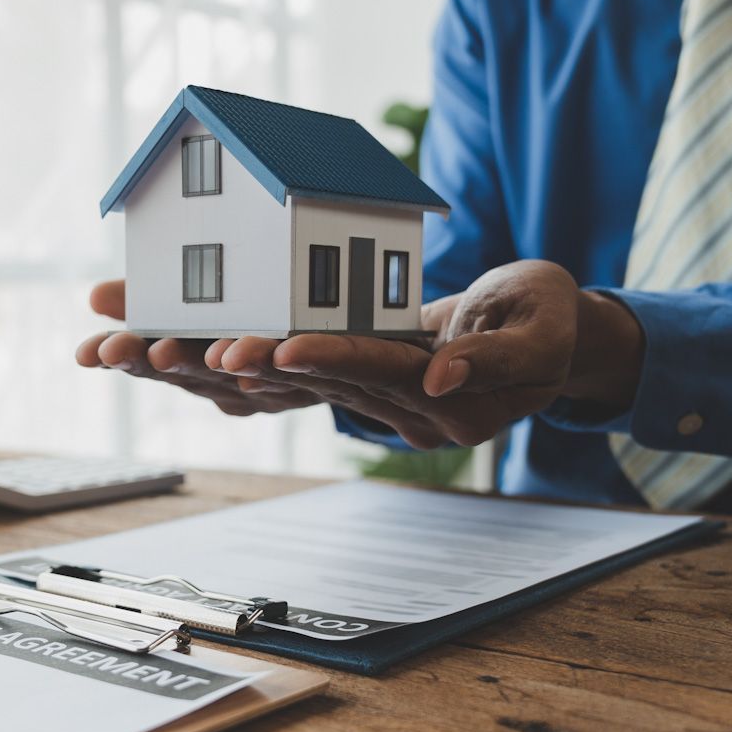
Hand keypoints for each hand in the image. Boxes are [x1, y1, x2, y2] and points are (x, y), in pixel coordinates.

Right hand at [73, 280, 322, 417]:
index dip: (123, 358)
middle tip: (145, 351)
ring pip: (255, 378)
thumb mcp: (198, 314)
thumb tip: (95, 298)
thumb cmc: (259, 331)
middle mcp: (235, 384)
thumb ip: (152, 303)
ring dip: (233, 366)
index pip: (152, 361)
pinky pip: (315, 374)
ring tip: (215, 355)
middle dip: (169, 363)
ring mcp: (280, 387)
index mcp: (200, 364)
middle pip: (197, 374)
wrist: (350, 362)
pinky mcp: (328, 379)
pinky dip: (300, 364)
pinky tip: (283, 357)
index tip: (87, 354)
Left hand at [207, 261, 643, 447]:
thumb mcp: (540, 327)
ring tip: (180, 353)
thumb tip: (441, 377)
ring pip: (306, 384)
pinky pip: (309, 375)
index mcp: (453, 403)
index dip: (331, 359)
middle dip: (262, 366)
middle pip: (327, 385)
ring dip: (243, 368)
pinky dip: (260, 362)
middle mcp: (409, 412)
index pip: (380, 375)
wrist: (548, 335)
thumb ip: (493, 356)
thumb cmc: (551, 319)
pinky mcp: (369, 385)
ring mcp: (386, 403)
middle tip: (201, 350)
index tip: (281, 346)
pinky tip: (208, 354)